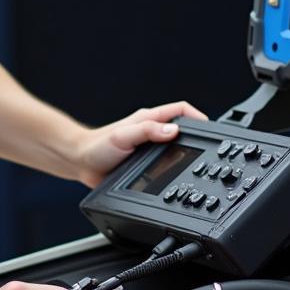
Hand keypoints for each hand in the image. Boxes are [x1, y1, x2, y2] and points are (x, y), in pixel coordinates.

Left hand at [71, 101, 207, 187]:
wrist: (80, 163)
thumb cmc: (97, 146)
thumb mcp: (123, 136)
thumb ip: (147, 131)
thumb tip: (173, 130)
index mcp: (149, 119)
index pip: (181, 111)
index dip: (197, 117)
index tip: (210, 128)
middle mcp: (151, 131)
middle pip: (183, 129)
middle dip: (197, 136)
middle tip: (209, 148)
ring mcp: (149, 148)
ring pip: (176, 147)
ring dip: (187, 153)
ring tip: (199, 163)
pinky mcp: (145, 164)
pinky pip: (166, 164)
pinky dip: (175, 168)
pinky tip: (179, 177)